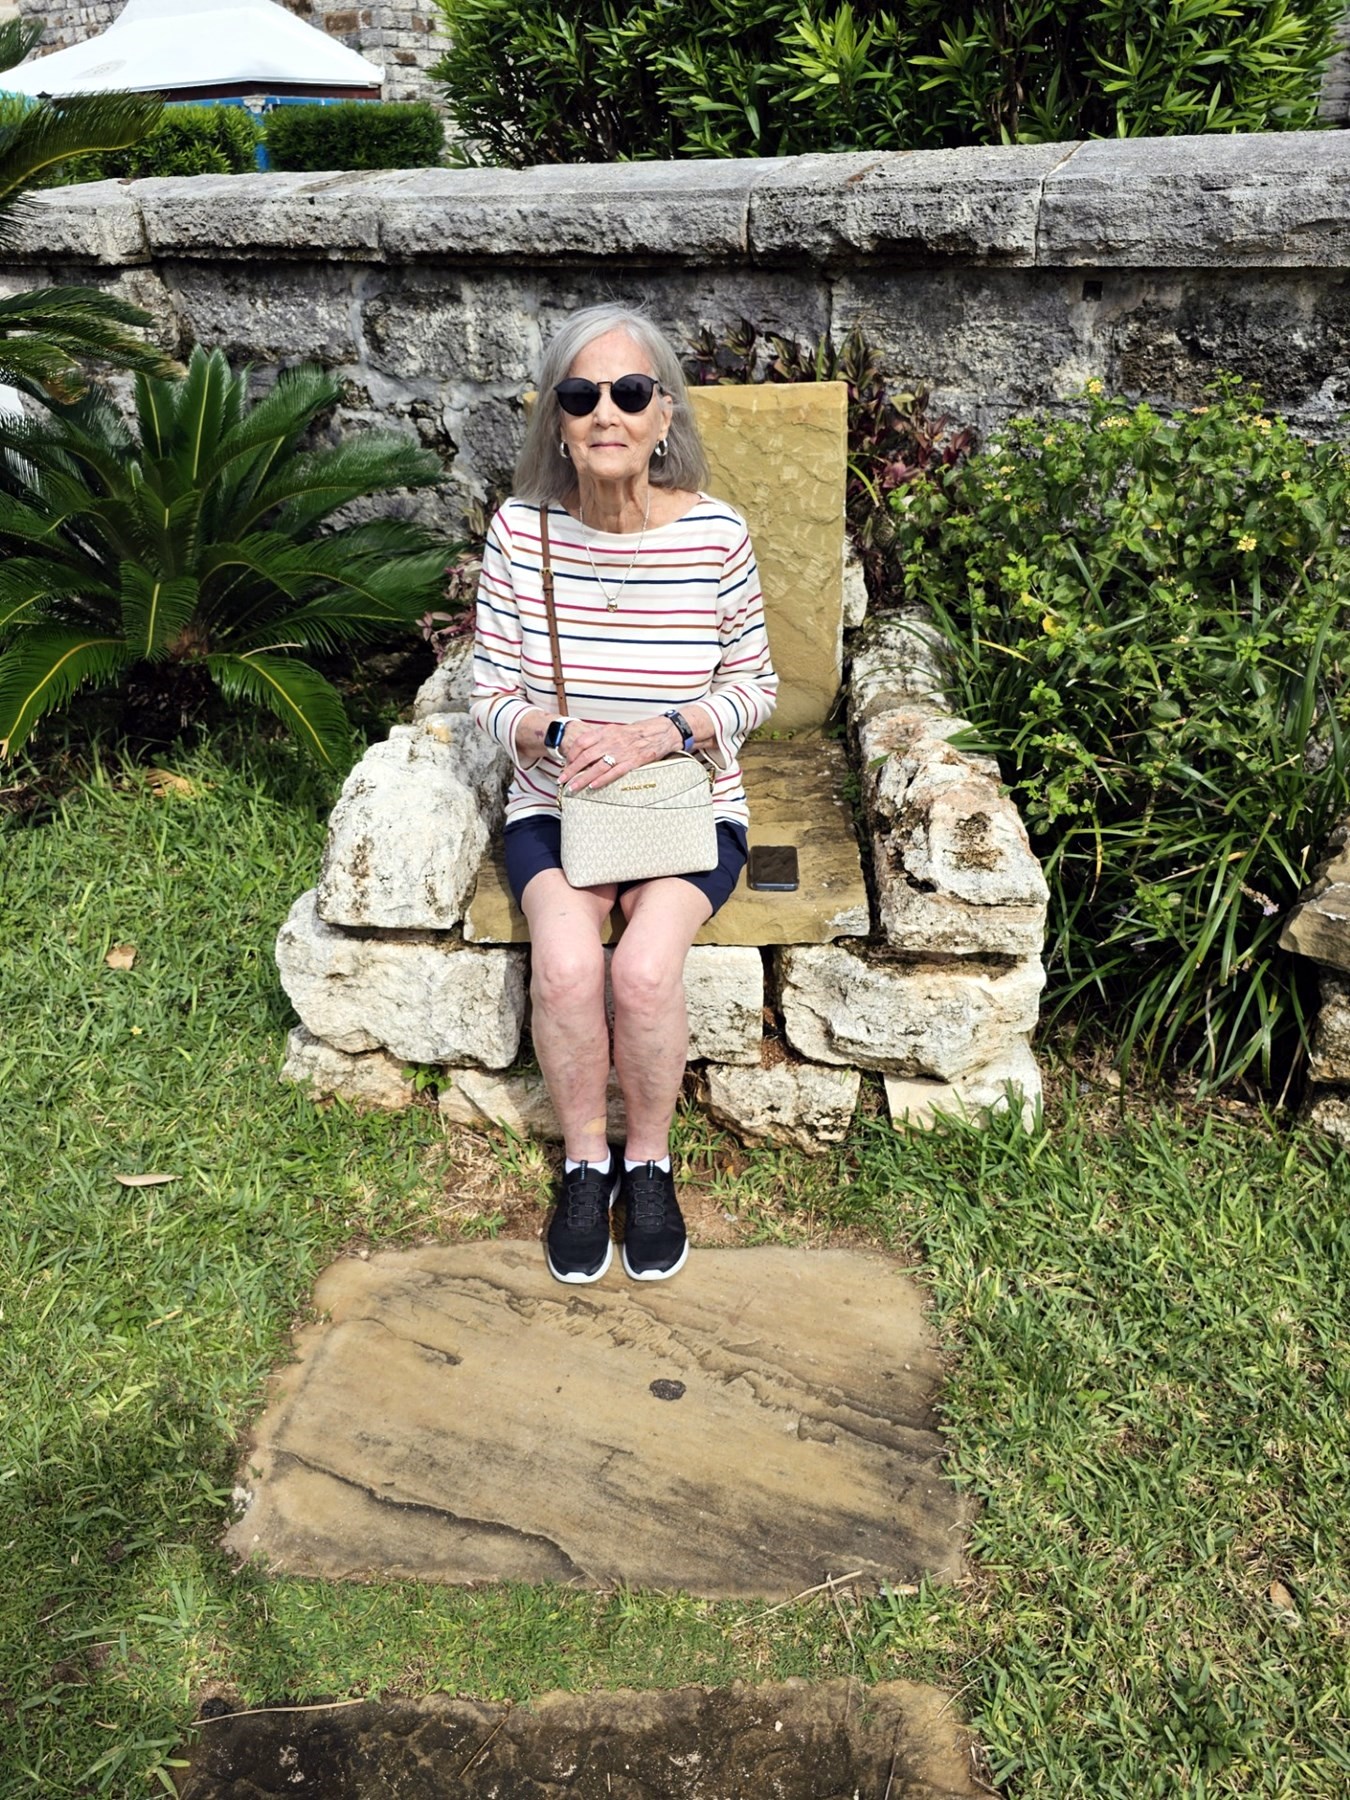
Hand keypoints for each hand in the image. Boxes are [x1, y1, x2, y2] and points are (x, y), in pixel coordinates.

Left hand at [560, 716, 680, 791]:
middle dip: (571, 770)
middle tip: (562, 780)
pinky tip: (593, 786)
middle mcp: (612, 741)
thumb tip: (584, 750)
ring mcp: (622, 752)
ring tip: (573, 788)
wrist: (659, 733)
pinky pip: (614, 773)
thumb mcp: (615, 730)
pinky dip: (602, 780)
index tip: (565, 764)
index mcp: (606, 732)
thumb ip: (600, 738)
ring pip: (597, 767)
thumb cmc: (636, 733)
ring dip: (583, 778)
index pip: (582, 742)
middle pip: (585, 756)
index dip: (571, 754)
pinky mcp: (633, 762)